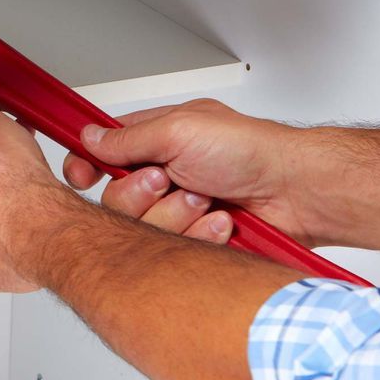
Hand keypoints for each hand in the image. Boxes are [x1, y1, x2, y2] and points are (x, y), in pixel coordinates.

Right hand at [63, 99, 316, 245]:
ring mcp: (180, 208)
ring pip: (143, 228)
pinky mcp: (195, 238)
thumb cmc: (251, 151)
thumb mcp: (181, 130)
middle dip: (142, 194)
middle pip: (116, 198)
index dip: (88, 166)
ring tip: (206, 200)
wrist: (296, 193)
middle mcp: (166, 174)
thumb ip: (128, 138)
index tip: (84, 176)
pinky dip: (199, 234)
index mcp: (158, 139)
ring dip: (176, 214)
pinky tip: (220, 221)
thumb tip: (90, 138)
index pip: (103, 152)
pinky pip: (173, 248)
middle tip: (170, 181)